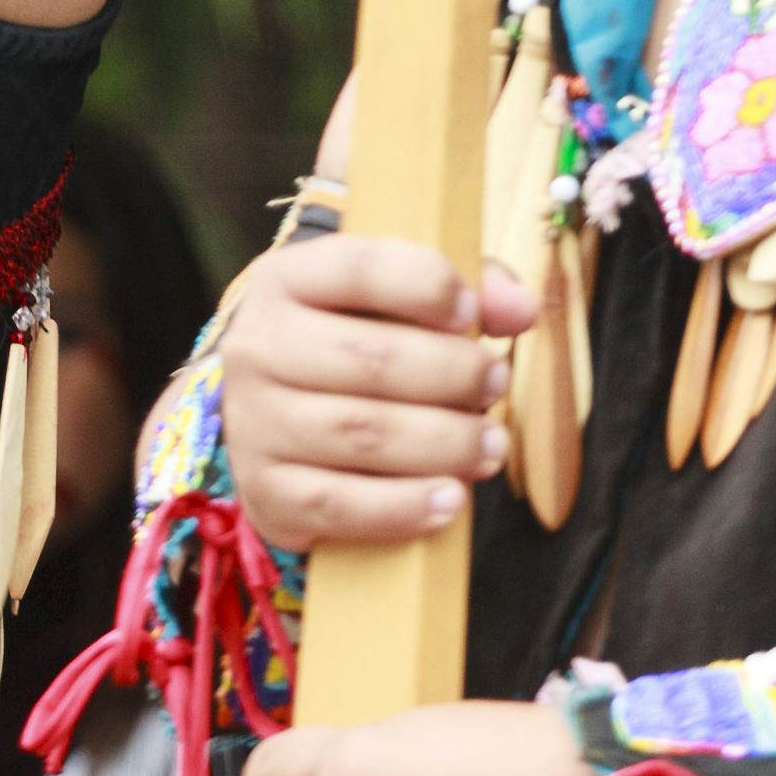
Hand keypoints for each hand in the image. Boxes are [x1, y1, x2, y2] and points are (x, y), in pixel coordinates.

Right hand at [221, 233, 525, 550]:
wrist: (267, 418)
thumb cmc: (346, 346)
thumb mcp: (390, 301)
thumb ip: (463, 293)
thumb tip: (520, 308)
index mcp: (285, 280)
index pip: (359, 270)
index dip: (428, 287)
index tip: (471, 313)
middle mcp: (256, 346)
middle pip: (369, 360)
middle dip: (454, 375)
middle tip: (495, 385)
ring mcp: (254, 422)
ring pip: (362, 434)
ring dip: (446, 443)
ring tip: (490, 447)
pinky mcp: (265, 490)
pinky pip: (340, 503)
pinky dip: (405, 506)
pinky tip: (451, 499)